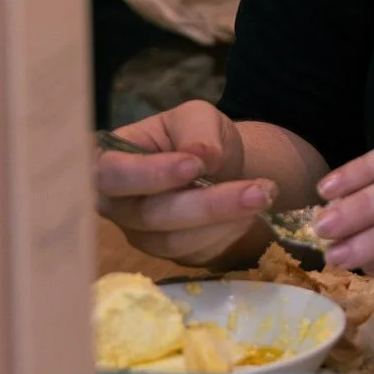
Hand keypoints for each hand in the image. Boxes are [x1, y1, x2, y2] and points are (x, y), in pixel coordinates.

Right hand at [94, 101, 277, 267]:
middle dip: (205, 204)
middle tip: (256, 189)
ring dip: (224, 220)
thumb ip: (196, 130)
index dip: (149, 174)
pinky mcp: (168, 256)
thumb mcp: (198, 116)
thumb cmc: (196, 136)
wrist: (219, 165)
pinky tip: (251, 212)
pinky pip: (194, 253)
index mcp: (110, 161)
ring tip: (264, 194)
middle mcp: (118, 205)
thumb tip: (199, 155)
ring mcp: (140, 235)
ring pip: (175, 239)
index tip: (194, 165)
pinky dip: (227, 233)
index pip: (111, 174)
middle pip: (149, 214)